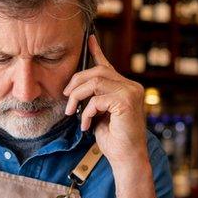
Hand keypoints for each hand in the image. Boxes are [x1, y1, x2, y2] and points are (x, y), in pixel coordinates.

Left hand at [63, 35, 148, 168]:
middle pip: (97, 71)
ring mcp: (131, 93)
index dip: (96, 51)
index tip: (88, 39)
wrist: (126, 158)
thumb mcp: (99, 114)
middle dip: (76, 82)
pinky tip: (86, 125)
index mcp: (126, 87)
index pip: (107, 66)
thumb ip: (94, 98)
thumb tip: (75, 88)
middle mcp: (131, 86)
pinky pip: (96, 100)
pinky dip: (86, 112)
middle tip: (65, 97)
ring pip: (94, 82)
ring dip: (77, 97)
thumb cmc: (113, 139)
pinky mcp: (126, 102)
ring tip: (72, 112)